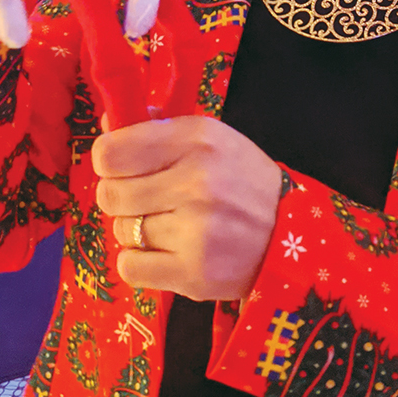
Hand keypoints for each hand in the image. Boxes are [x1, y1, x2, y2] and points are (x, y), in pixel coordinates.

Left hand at [93, 116, 282, 301]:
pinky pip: (129, 267)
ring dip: (136, 231)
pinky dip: (139, 262)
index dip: (109, 162)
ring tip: (168, 227)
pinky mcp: (194, 273)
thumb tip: (106, 122)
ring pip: (122, 231)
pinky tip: (164, 253)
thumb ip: (158, 129)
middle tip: (144, 201)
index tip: (122, 168)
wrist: (291, 235)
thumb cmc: (242, 182)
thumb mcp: (211, 139)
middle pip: (111, 195)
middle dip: (120, 199)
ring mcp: (195, 231)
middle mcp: (196, 183)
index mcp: (198, 140)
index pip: (111, 153)